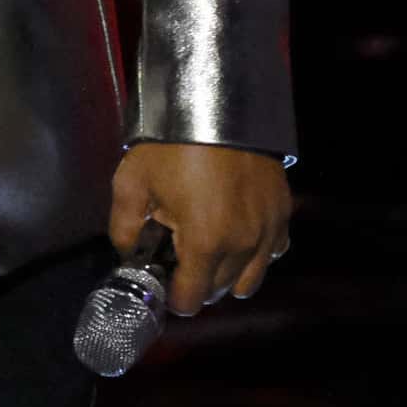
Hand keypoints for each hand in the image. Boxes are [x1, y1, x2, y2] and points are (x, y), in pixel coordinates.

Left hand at [110, 141, 290, 315]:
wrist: (216, 106)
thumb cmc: (171, 143)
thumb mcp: (131, 182)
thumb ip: (124, 229)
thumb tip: (129, 253)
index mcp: (206, 241)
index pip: (191, 299)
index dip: (172, 297)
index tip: (161, 282)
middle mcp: (244, 244)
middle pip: (219, 290)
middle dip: (195, 282)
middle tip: (176, 256)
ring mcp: (268, 230)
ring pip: (250, 279)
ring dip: (226, 274)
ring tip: (205, 247)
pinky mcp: (282, 213)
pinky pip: (272, 252)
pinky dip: (254, 253)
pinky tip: (233, 232)